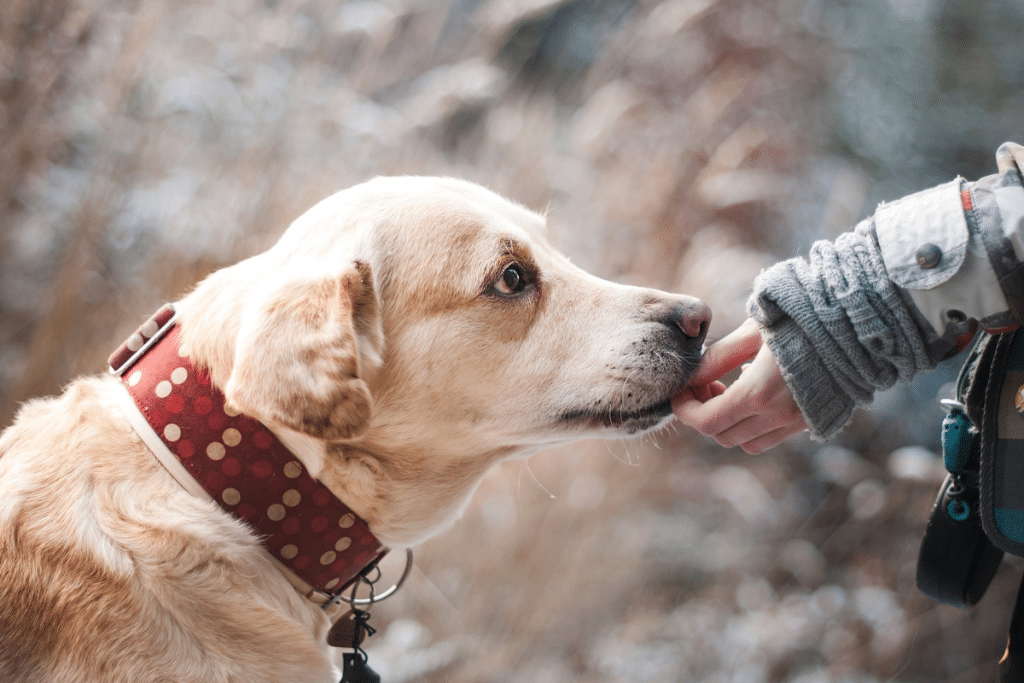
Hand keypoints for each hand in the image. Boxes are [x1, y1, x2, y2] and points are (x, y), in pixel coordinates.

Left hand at [673, 318, 807, 453]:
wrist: (858, 323)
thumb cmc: (801, 317)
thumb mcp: (752, 331)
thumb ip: (718, 357)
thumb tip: (691, 377)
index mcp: (759, 393)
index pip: (706, 421)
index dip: (684, 410)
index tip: (679, 392)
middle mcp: (778, 416)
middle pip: (722, 435)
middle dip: (704, 414)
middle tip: (705, 384)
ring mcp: (797, 422)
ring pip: (746, 442)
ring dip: (729, 422)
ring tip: (728, 388)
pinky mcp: (812, 420)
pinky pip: (771, 436)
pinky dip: (754, 424)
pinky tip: (756, 391)